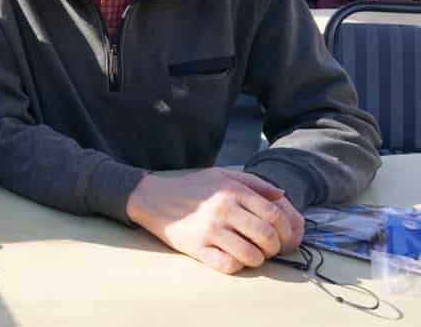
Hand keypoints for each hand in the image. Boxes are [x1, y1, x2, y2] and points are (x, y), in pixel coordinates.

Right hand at [125, 169, 303, 273]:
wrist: (154, 198)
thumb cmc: (192, 188)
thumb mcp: (221, 175)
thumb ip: (254, 183)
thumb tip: (282, 196)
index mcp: (232, 190)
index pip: (275, 215)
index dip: (286, 230)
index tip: (282, 236)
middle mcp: (223, 209)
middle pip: (267, 237)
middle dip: (274, 248)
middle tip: (268, 248)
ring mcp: (210, 230)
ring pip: (251, 255)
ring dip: (257, 259)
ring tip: (251, 254)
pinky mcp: (197, 248)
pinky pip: (229, 266)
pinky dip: (237, 265)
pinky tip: (232, 258)